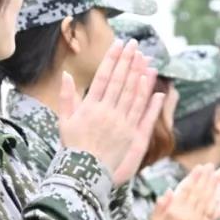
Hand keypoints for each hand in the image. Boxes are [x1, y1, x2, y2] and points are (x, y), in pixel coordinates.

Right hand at [59, 40, 164, 185]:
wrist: (85, 174)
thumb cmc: (73, 148)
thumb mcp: (64, 122)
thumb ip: (67, 98)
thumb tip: (66, 75)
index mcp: (90, 107)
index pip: (104, 77)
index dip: (112, 59)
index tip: (118, 44)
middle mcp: (107, 112)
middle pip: (120, 81)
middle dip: (128, 60)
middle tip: (134, 44)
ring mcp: (121, 124)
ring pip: (133, 94)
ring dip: (140, 75)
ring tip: (146, 59)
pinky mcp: (132, 136)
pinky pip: (143, 114)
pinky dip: (149, 100)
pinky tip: (154, 86)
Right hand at [150, 164, 217, 219]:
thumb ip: (161, 205)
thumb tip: (169, 190)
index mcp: (174, 212)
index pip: (186, 191)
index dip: (194, 178)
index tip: (199, 168)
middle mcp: (187, 217)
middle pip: (199, 194)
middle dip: (205, 179)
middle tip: (210, 167)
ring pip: (207, 202)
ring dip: (212, 188)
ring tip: (216, 176)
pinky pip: (211, 214)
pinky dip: (215, 202)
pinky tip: (218, 194)